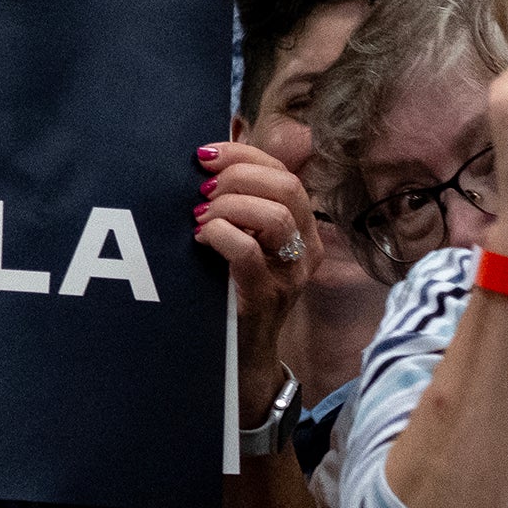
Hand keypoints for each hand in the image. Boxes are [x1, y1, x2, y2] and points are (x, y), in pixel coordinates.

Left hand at [196, 138, 316, 393]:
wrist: (241, 352)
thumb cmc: (235, 284)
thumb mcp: (244, 236)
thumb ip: (237, 201)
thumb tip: (207, 159)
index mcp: (303, 226)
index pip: (284, 173)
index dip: (243, 155)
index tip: (204, 156)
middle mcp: (307, 248)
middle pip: (286, 187)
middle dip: (237, 177)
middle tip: (203, 191)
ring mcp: (291, 274)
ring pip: (274, 216)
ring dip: (228, 207)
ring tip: (200, 217)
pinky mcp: (267, 296)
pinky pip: (248, 252)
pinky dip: (219, 235)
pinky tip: (200, 239)